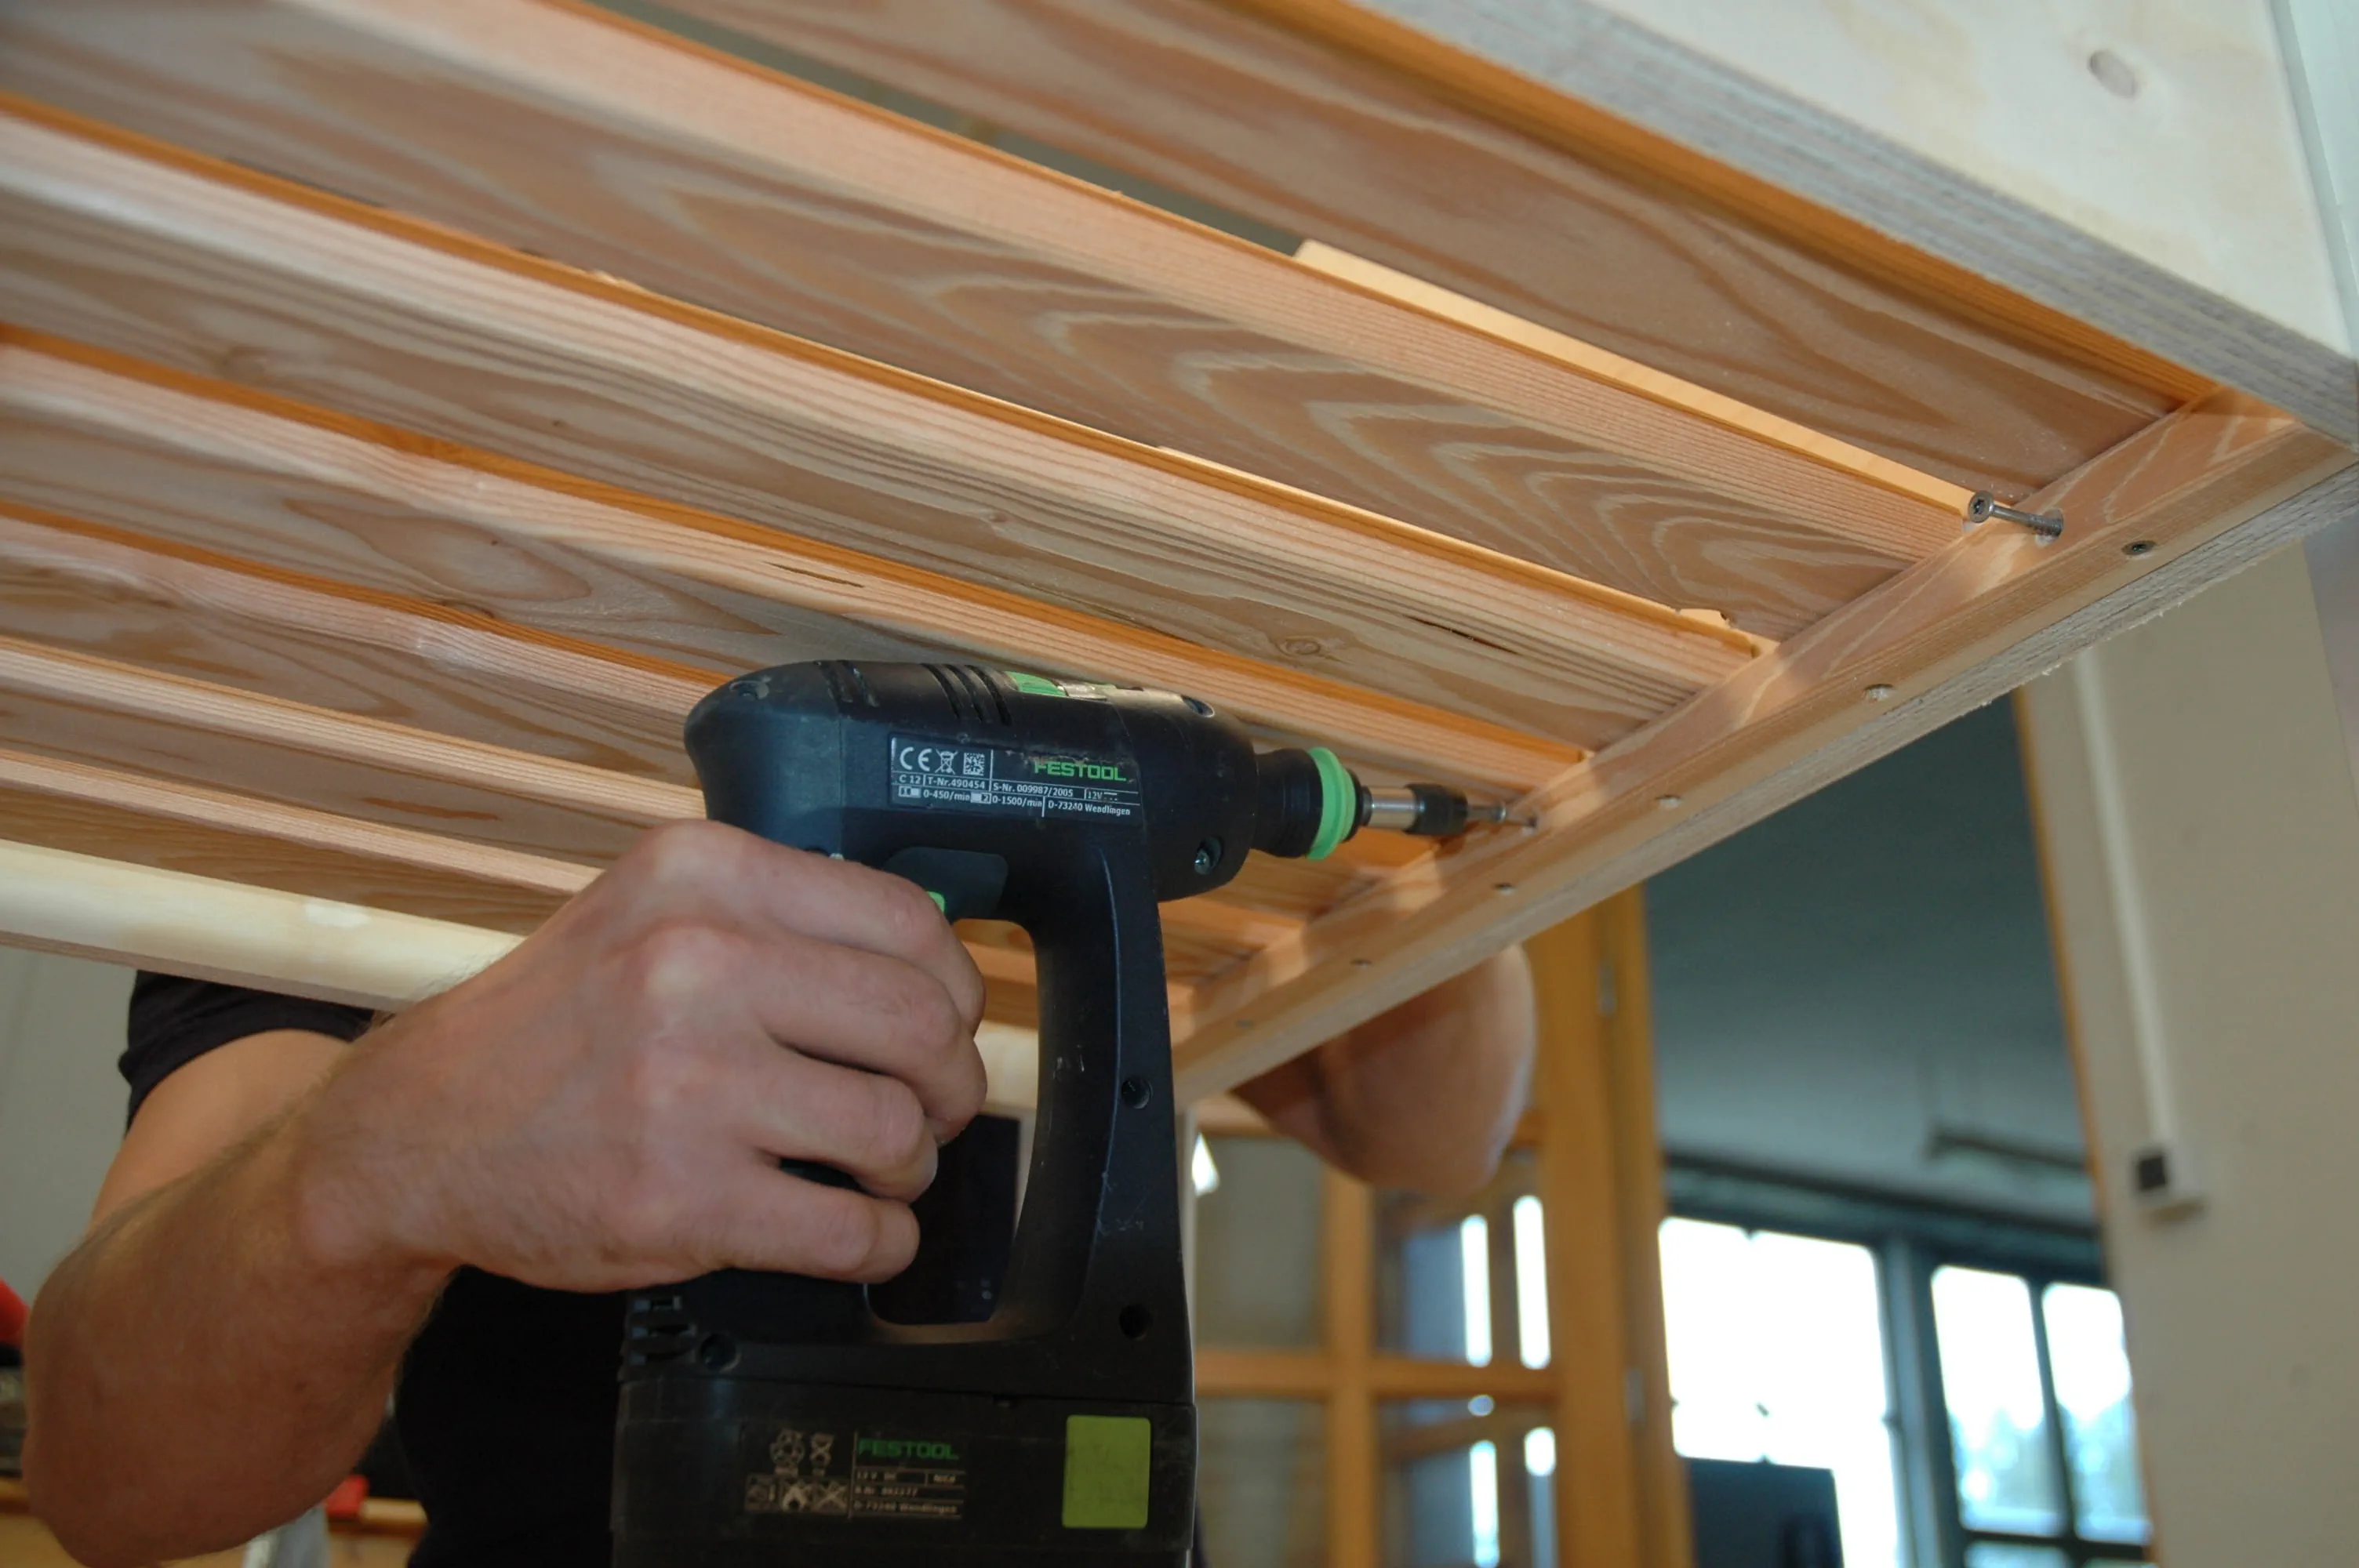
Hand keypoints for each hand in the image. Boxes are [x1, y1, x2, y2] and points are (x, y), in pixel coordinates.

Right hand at [288, 820, 987, 1292]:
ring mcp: (687, 1085)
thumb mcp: (650, 913)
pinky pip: (849, 1231)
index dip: (952, 990)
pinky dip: (880, 1242)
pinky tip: (858, 1232)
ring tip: (879, 1171)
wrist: (418, 1133)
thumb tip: (926, 965)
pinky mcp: (680, 1198)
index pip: (906, 921)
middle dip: (952, 1085)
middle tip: (935, 1111)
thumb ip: (774, 919)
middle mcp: (695, 965)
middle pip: (919, 1027)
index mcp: (701, 877)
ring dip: (911, 1167)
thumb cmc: (557, 1027)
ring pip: (895, 1132)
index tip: (946, 1026)